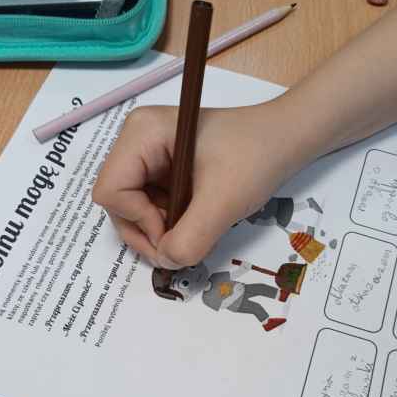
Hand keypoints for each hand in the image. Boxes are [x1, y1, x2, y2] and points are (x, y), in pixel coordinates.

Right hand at [93, 101, 309, 268]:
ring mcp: (151, 156)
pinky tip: (197, 218)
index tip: (175, 234)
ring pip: (135, 209)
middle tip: (183, 244)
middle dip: (148, 231)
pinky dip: (171, 223)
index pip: (111, 192)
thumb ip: (190, 238)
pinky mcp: (165, 169)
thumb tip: (167, 262)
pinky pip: (152, 206)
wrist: (285, 139)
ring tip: (197, 227)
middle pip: (119, 203)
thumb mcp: (223, 201)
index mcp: (141, 134)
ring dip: (162, 230)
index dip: (139, 222)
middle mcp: (138, 141)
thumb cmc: (256, 157)